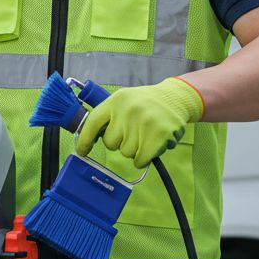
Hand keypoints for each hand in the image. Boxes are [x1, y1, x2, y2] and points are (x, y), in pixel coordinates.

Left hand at [75, 78, 203, 167]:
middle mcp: (128, 110)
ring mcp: (144, 123)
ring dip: (134, 149)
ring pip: (126, 153)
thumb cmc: (146, 103)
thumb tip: (87, 140)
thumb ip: (108, 117)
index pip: (93, 123)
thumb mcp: (124, 101)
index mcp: (116, 101)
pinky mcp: (159, 136)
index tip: (82, 151)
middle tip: (133, 131)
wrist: (176, 98)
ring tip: (145, 134)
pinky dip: (144, 158)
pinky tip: (151, 145)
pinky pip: (140, 160)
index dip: (84, 140)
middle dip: (120, 142)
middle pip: (110, 143)